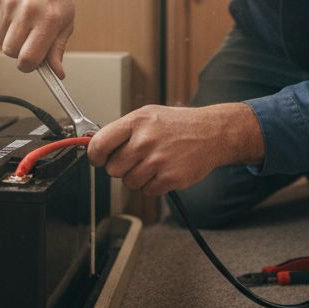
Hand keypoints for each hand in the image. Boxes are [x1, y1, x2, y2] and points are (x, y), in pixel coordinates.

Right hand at [0, 0, 74, 74]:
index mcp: (48, 20)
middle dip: (17, 51)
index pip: (29, 58)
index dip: (27, 66)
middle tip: (27, 39)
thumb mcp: (65, 22)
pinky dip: (0, 23)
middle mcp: (28, 11)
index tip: (29, 63)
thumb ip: (57, 49)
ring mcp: (9, 2)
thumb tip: (57, 73)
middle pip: (10, 50)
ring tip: (21, 22)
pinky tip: (12, 12)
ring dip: (8, 36)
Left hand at [86, 103, 265, 196]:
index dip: (96, 156)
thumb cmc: (179, 125)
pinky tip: (163, 171)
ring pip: (129, 183)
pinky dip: (153, 185)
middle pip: (112, 169)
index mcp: (136, 122)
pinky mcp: (170, 177)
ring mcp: (158, 160)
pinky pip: (147, 191)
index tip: (100, 159)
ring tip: (153, 163)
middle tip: (136, 159)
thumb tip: (96, 146)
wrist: (212, 133)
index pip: (99, 144)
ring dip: (138, 178)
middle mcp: (145, 140)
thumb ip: (122, 130)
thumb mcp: (148, 115)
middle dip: (121, 167)